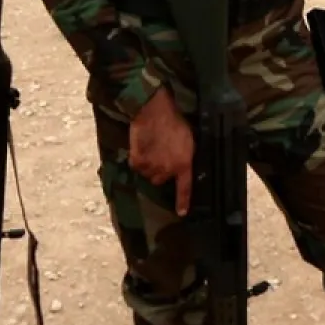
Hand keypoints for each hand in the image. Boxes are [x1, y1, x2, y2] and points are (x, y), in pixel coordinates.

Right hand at [128, 87, 195, 214]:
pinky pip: (136, 166)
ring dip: (148, 165)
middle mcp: (168, 170)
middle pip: (160, 180)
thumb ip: (185, 158)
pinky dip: (137, 159)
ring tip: (150, 148)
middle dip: (160, 170)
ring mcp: (151, 167)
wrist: (155, 111)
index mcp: (184, 165)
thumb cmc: (175, 122)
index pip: (185, 188)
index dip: (183, 202)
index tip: (182, 213)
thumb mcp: (188, 141)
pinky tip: (141, 147)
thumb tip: (182, 168)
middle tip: (160, 155)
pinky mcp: (137, 161)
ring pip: (148, 174)